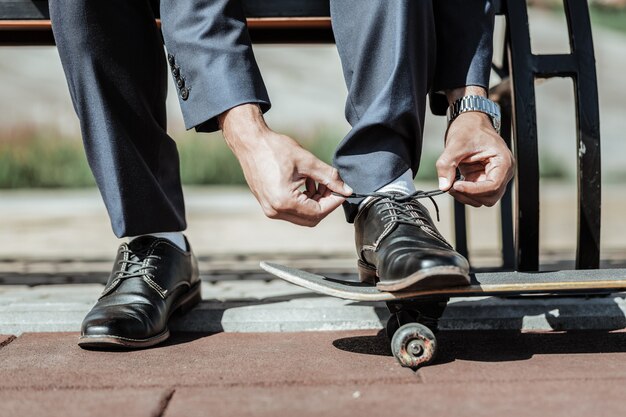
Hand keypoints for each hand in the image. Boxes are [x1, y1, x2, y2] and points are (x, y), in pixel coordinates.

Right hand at [219, 104, 352, 226]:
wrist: (250, 143)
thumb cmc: (275, 149)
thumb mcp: (307, 161)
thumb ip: (329, 177)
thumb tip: (346, 190)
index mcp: (284, 201)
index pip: (318, 212)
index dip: (334, 202)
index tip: (342, 190)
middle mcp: (275, 210)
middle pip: (311, 219)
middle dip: (325, 204)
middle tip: (331, 186)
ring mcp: (270, 209)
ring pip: (302, 216)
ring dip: (314, 202)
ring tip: (317, 181)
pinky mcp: (268, 205)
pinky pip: (291, 211)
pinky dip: (303, 201)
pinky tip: (306, 183)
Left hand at [436, 111, 514, 206]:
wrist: (470, 122)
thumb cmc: (470, 128)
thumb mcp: (455, 144)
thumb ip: (447, 165)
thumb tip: (443, 185)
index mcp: (503, 162)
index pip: (493, 186)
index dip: (473, 190)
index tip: (456, 186)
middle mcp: (502, 172)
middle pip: (490, 197)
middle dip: (469, 195)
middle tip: (451, 186)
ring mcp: (493, 177)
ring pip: (482, 199)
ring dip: (465, 196)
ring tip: (451, 184)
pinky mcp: (483, 179)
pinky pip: (475, 194)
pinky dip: (464, 193)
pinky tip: (453, 183)